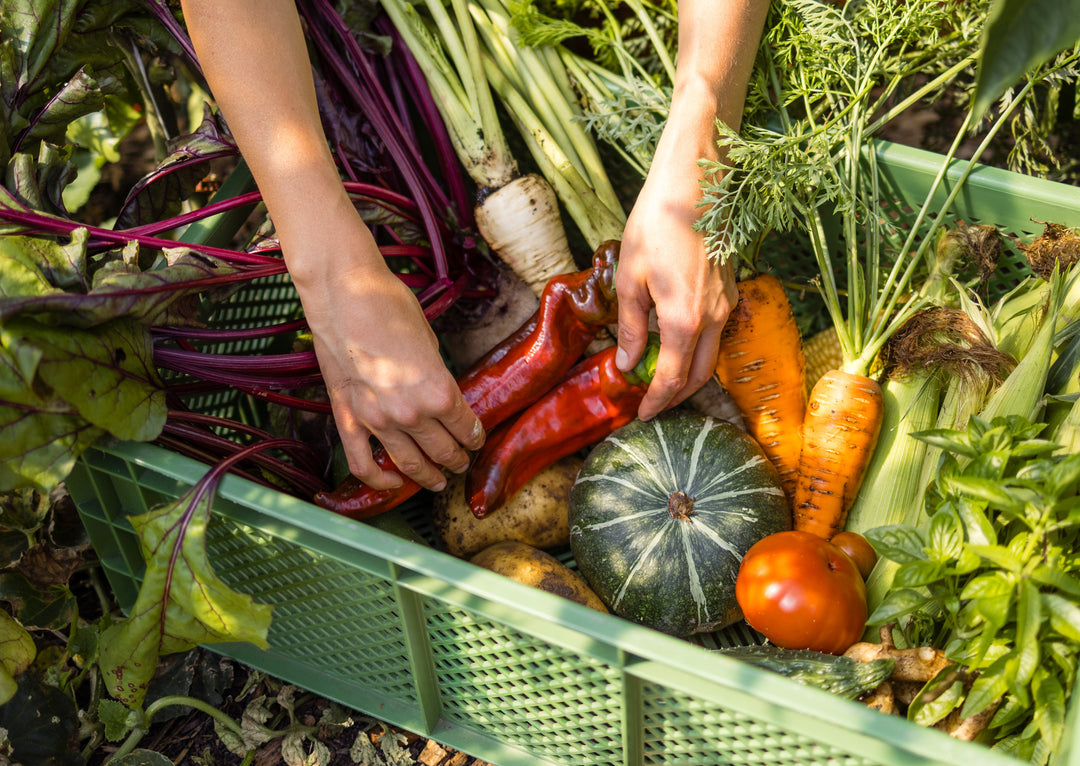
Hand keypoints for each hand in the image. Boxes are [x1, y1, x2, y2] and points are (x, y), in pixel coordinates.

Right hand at [288, 211, 483, 492]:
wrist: (344, 294)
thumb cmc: (391, 307)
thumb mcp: (430, 342)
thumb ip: (436, 377)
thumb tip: (441, 397)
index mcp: (439, 391)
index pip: (465, 428)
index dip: (474, 437)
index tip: (476, 440)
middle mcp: (411, 413)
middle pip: (442, 450)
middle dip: (456, 459)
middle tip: (461, 462)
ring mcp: (377, 419)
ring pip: (407, 463)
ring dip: (427, 476)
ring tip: (438, 482)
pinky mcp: (348, 417)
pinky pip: (362, 462)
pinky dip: (379, 480)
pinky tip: (393, 484)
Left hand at [615, 112, 736, 420]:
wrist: (697, 182)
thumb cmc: (656, 224)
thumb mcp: (629, 278)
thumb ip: (630, 326)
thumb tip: (626, 363)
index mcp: (685, 320)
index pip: (671, 379)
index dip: (656, 402)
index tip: (643, 416)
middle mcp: (714, 318)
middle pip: (698, 375)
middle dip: (675, 396)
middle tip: (652, 406)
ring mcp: (728, 303)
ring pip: (711, 356)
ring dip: (688, 375)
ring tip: (661, 380)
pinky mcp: (732, 288)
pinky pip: (717, 333)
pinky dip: (698, 350)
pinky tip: (677, 345)